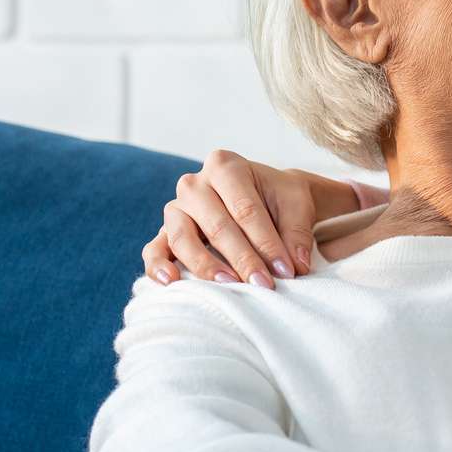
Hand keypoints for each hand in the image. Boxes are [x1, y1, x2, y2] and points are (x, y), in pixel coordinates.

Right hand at [141, 150, 365, 287]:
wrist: (264, 197)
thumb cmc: (280, 198)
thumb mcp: (298, 204)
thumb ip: (297, 232)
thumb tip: (296, 265)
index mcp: (226, 166)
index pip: (246, 209)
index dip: (267, 242)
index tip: (286, 270)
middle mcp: (194, 183)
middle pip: (217, 225)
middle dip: (242, 259)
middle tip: (263, 285)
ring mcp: (176, 207)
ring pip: (183, 238)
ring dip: (205, 265)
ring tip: (228, 285)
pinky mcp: (164, 232)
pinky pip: (153, 249)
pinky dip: (158, 266)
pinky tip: (171, 282)